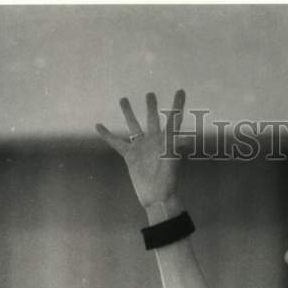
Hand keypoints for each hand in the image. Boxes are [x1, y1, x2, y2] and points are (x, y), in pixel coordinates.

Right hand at [96, 90, 184, 207]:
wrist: (157, 196)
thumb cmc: (168, 181)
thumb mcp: (173, 161)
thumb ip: (177, 148)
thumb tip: (189, 139)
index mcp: (167, 139)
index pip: (173, 118)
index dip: (178, 104)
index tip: (180, 90)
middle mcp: (154, 141)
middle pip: (152, 119)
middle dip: (151, 106)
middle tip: (150, 94)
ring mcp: (141, 147)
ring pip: (133, 126)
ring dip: (128, 113)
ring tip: (123, 99)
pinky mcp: (130, 156)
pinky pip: (116, 143)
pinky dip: (107, 135)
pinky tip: (98, 126)